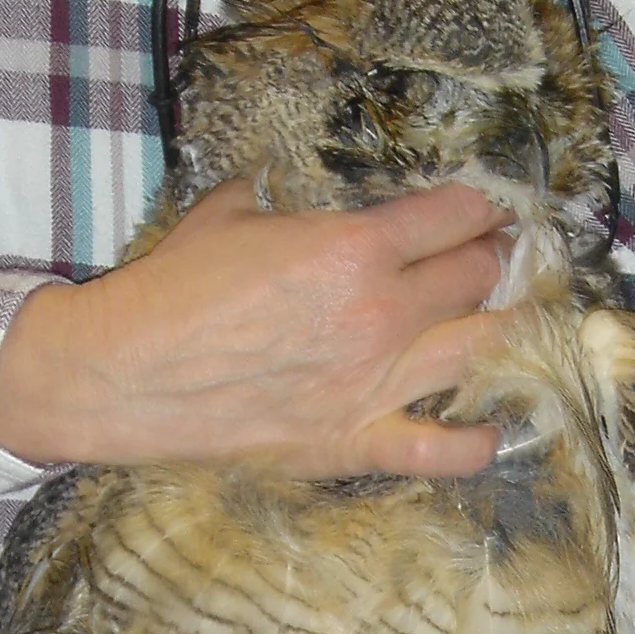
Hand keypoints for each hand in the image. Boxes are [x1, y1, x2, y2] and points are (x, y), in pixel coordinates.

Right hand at [0, 179, 510, 477]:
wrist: (121, 374)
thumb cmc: (169, 289)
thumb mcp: (225, 215)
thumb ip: (274, 197)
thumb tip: (279, 184)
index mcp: (352, 246)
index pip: (453, 215)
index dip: (483, 205)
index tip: (492, 206)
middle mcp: (380, 312)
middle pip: (476, 276)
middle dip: (496, 258)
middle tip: (501, 255)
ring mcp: (375, 382)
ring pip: (481, 350)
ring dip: (506, 329)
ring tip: (513, 318)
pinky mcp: (355, 440)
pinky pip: (442, 450)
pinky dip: (477, 440)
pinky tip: (491, 425)